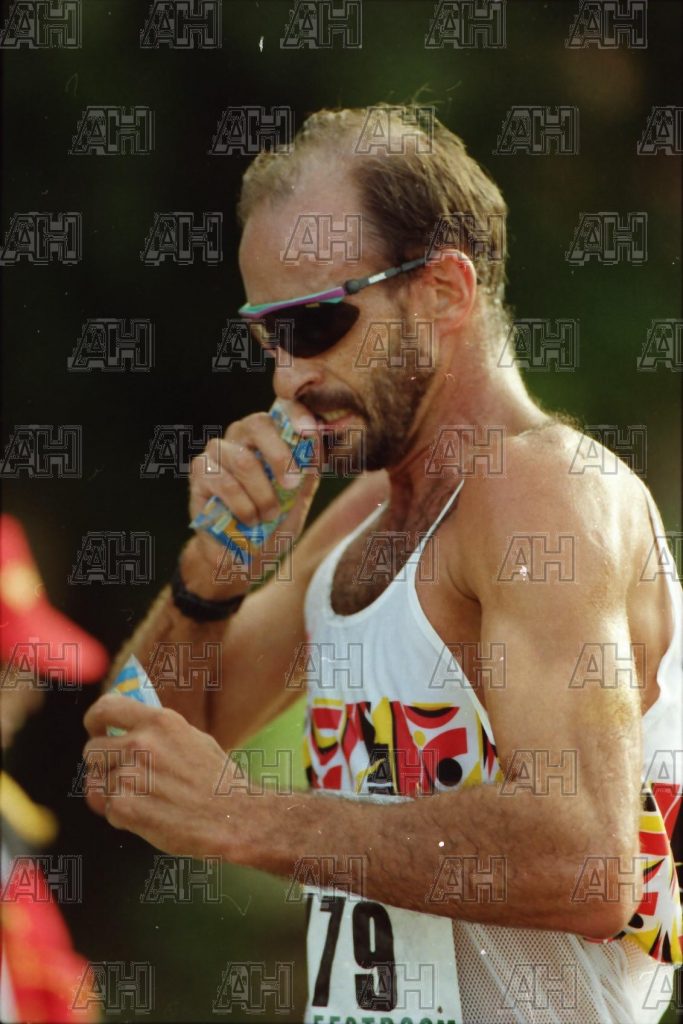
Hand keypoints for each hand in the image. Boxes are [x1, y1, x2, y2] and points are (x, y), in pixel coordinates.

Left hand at [82, 694, 240, 856]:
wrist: (233, 816)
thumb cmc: (216, 779)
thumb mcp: (191, 738)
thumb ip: (156, 731)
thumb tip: (123, 726)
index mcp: (160, 721)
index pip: (106, 708)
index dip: (94, 721)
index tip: (97, 731)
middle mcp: (142, 744)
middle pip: (91, 750)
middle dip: (101, 765)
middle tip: (121, 775)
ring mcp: (131, 776)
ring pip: (96, 783)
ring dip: (112, 792)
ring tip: (143, 798)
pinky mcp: (125, 807)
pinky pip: (106, 808)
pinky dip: (122, 815)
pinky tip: (148, 814)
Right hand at [187, 398, 320, 585]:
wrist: (243, 556)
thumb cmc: (273, 522)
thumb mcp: (298, 498)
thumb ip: (308, 471)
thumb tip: (317, 443)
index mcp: (269, 436)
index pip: (282, 410)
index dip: (297, 414)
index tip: (310, 431)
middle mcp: (240, 436)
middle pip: (258, 425)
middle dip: (280, 456)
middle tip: (291, 485)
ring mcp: (216, 452)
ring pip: (243, 460)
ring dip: (262, 494)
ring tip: (268, 516)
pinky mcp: (199, 473)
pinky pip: (225, 484)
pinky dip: (242, 507)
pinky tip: (249, 522)